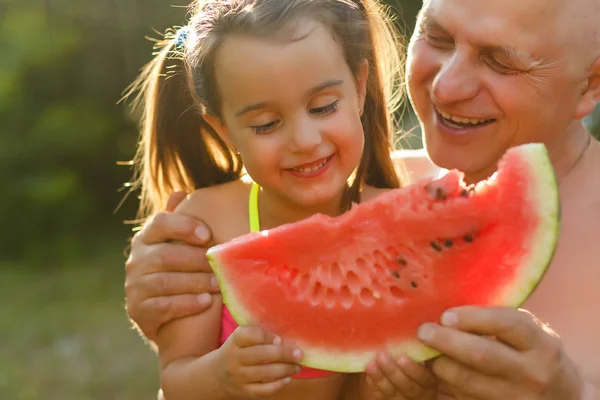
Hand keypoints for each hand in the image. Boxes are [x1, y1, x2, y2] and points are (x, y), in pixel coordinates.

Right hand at [125, 191, 220, 342]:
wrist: (163, 313)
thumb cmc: (177, 269)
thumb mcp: (177, 243)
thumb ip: (179, 221)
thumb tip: (180, 193)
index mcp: (146, 238)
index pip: (160, 223)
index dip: (184, 226)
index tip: (208, 235)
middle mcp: (135, 260)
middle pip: (165, 255)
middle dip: (197, 260)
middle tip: (220, 265)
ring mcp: (134, 286)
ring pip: (166, 282)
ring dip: (196, 282)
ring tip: (219, 284)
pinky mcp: (138, 310)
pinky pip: (164, 306)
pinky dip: (187, 303)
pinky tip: (206, 302)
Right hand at [218, 325, 303, 397]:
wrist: (217, 375)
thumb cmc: (238, 351)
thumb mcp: (241, 338)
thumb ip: (258, 334)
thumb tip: (286, 337)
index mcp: (234, 341)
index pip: (248, 335)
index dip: (266, 336)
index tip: (279, 339)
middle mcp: (234, 359)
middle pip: (260, 354)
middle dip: (283, 353)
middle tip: (299, 353)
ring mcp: (238, 377)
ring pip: (265, 373)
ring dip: (285, 369)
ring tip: (297, 366)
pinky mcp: (244, 391)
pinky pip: (264, 390)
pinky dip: (278, 384)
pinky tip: (287, 378)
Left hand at [365, 352, 437, 398]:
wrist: (401, 375)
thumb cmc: (411, 359)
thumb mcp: (419, 357)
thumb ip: (417, 349)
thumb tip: (415, 327)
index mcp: (429, 381)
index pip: (424, 378)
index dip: (413, 369)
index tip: (402, 357)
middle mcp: (419, 393)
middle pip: (407, 386)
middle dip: (393, 372)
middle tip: (381, 355)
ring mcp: (403, 399)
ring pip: (392, 392)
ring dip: (380, 378)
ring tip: (370, 364)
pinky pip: (380, 396)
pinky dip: (374, 385)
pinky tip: (368, 375)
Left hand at [416, 306, 583, 399]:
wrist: (561, 396)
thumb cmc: (534, 352)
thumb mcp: (528, 332)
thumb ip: (497, 319)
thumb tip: (449, 309)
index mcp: (541, 344)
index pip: (506, 324)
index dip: (473, 318)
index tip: (446, 315)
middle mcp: (532, 372)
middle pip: (482, 355)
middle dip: (447, 341)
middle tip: (424, 331)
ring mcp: (517, 397)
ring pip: (468, 381)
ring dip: (441, 364)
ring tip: (426, 350)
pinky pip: (465, 397)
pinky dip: (447, 383)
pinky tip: (437, 370)